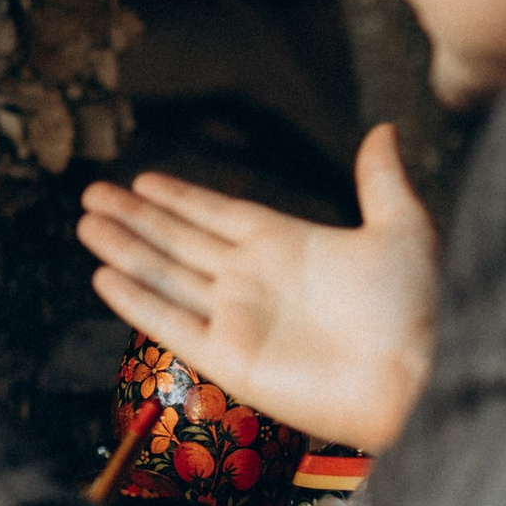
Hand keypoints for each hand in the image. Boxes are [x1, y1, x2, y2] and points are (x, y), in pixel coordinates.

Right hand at [75, 122, 439, 455]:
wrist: (420, 376)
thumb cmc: (418, 308)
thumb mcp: (403, 230)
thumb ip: (381, 181)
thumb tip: (384, 129)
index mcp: (288, 245)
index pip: (218, 214)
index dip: (180, 198)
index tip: (142, 179)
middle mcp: (254, 281)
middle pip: (179, 241)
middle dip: (135, 218)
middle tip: (91, 193)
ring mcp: (238, 320)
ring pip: (166, 275)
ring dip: (125, 249)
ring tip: (85, 224)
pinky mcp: (229, 359)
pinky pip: (171, 323)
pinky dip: (136, 300)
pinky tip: (104, 275)